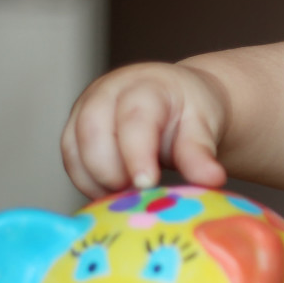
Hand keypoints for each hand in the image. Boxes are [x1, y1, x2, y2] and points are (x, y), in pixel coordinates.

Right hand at [61, 62, 229, 197]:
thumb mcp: (203, 126)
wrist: (176, 98)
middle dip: (111, 170)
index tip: (145, 184)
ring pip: (74, 147)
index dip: (136, 153)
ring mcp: (85, 108)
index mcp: (146, 86)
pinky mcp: (74, 129)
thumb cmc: (189, 110)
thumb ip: (201, 152)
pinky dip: (88, 182)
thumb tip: (212, 179)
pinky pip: (70, 160)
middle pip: (93, 130)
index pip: (134, 118)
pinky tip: (112, 194)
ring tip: (127, 196)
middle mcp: (108, 92)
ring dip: (97, 180)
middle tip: (137, 194)